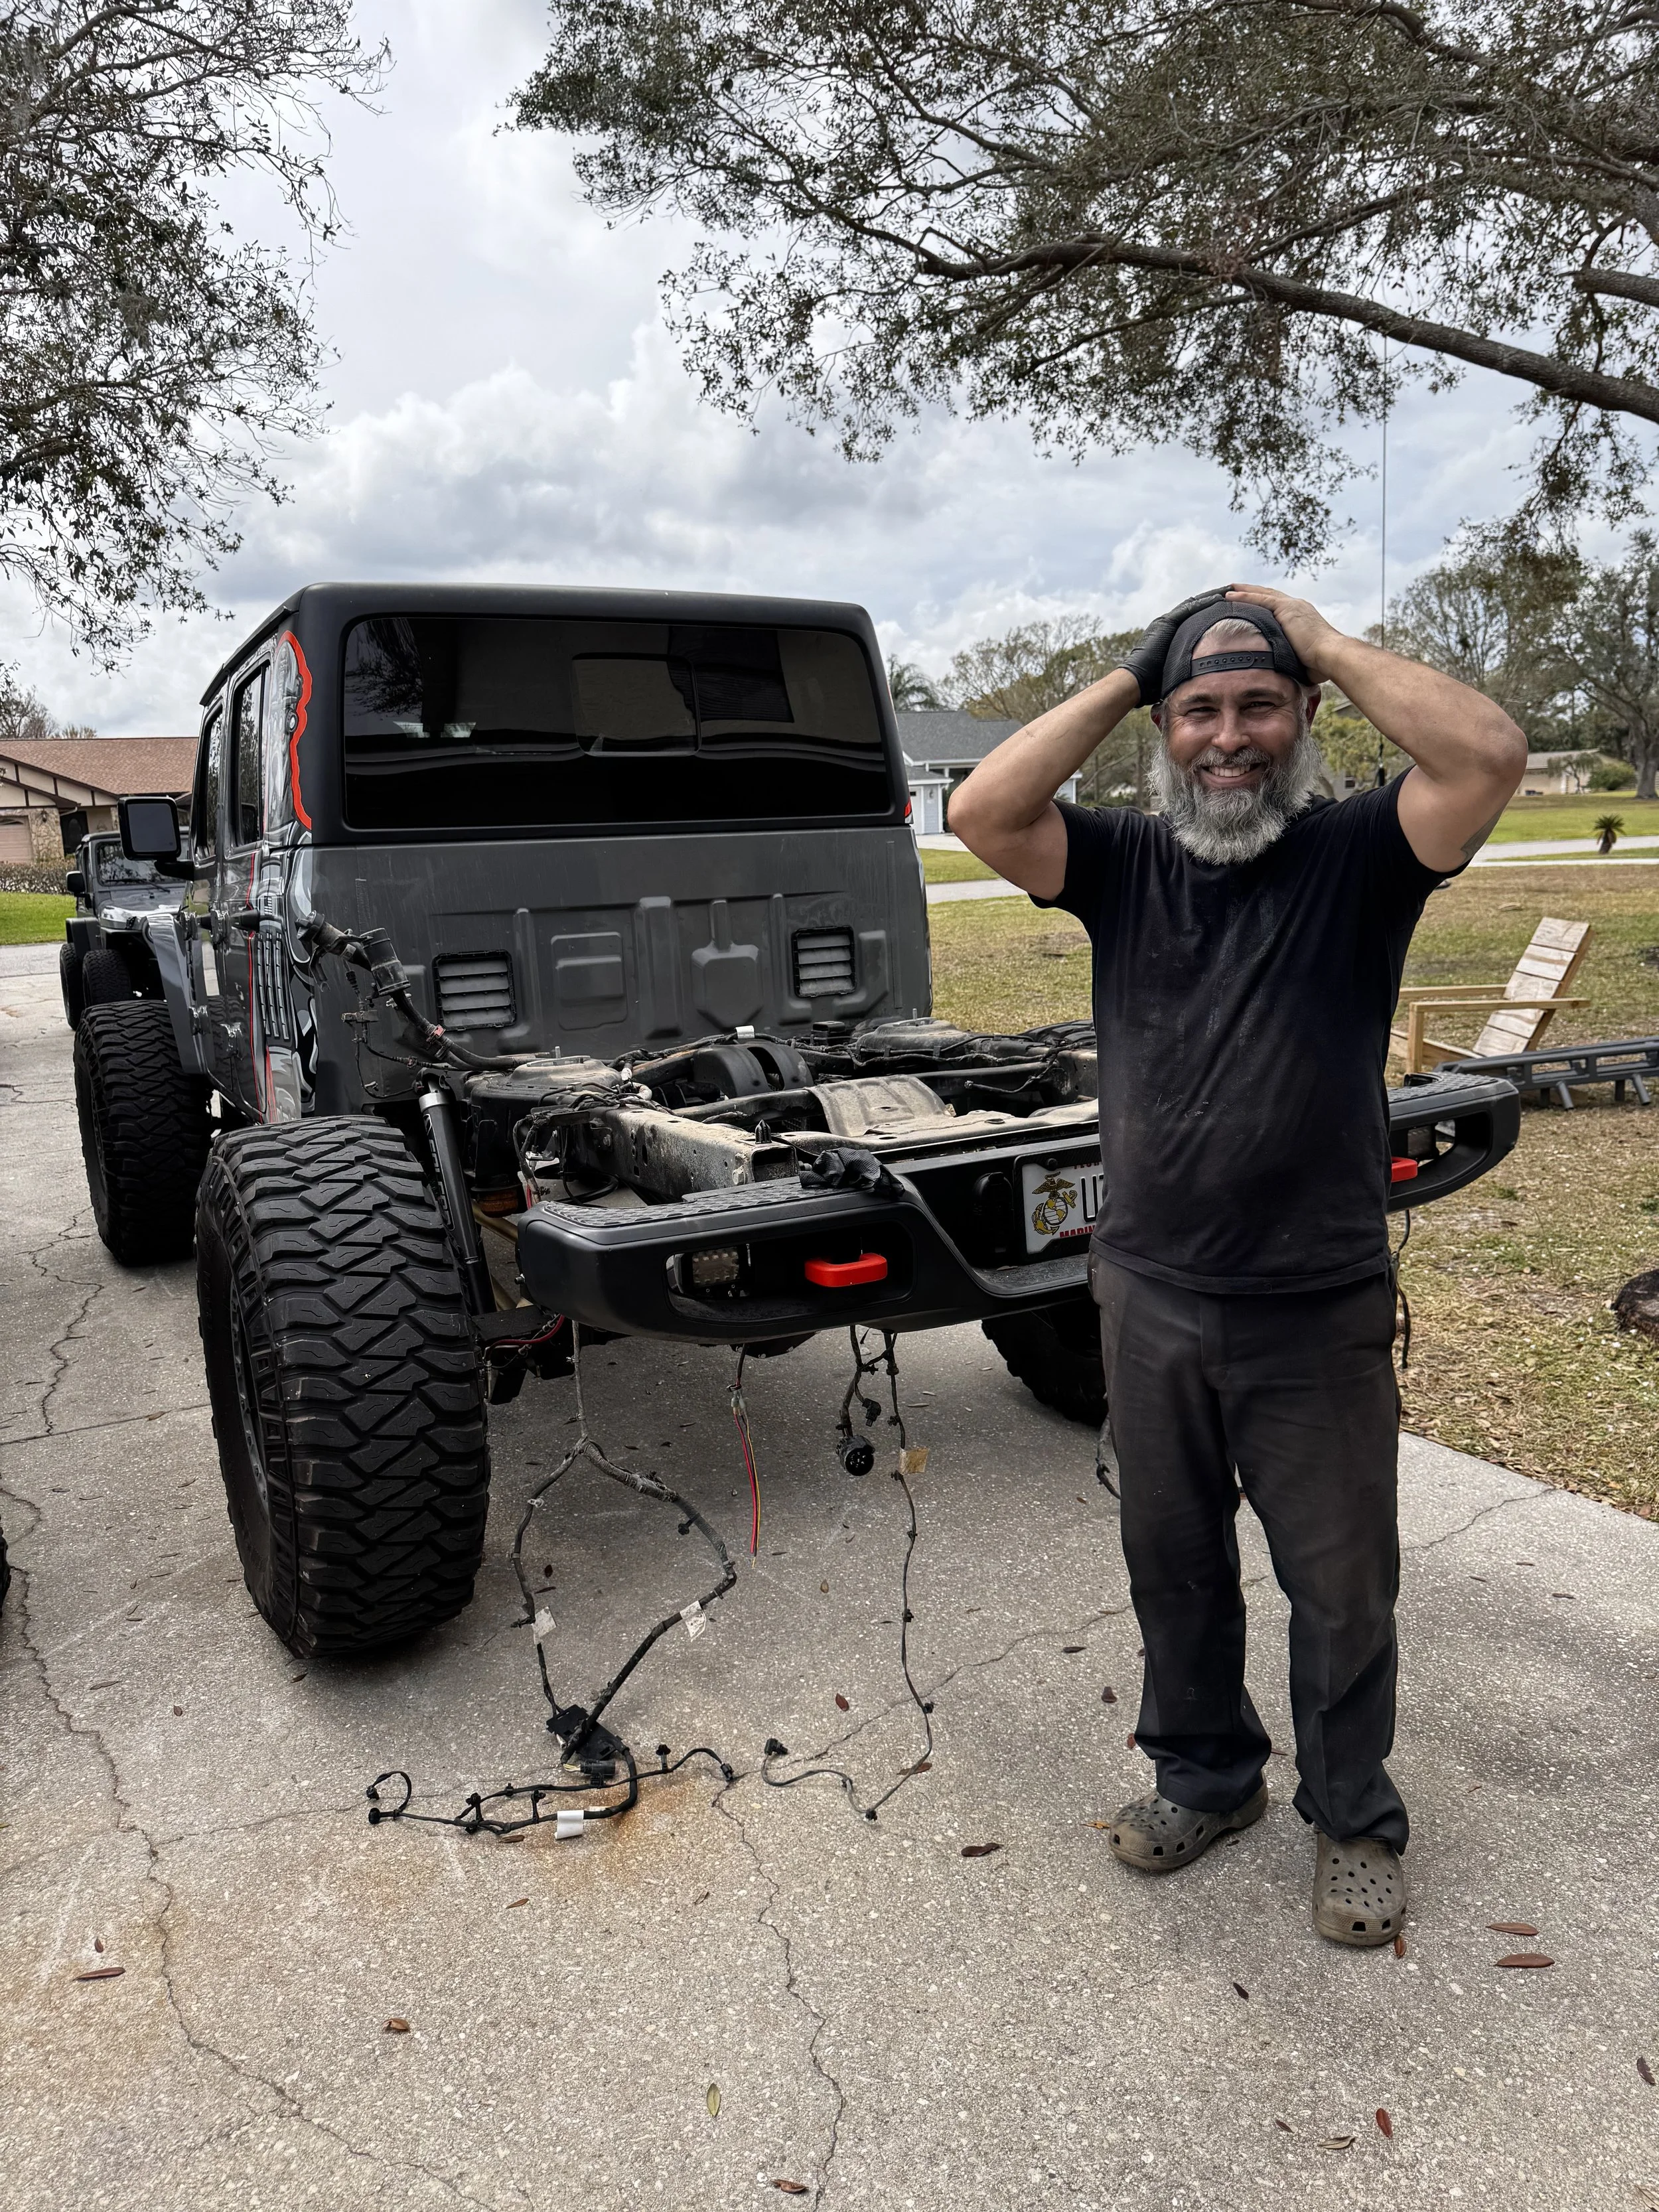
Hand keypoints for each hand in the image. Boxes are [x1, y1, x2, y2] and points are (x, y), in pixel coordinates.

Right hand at [1115, 587, 1232, 703]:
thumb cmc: (1153, 685)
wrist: (1136, 682)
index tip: (1228, 607)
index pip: (1194, 617)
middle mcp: (1167, 624)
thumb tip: (1204, 679)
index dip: (1211, 611)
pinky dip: (1204, 602)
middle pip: (1195, 607)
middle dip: (1214, 599)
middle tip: (1232, 592)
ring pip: (1193, 604)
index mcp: (1170, 634)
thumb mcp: (1176, 672)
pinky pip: (1189, 608)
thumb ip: (1188, 668)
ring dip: (1211, 596)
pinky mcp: (1166, 623)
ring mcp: (1166, 622)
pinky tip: (1219, 598)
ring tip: (1229, 590)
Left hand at [1224, 584, 1345, 681]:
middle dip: (1252, 592)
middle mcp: (1297, 607)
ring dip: (1244, 591)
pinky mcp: (1286, 609)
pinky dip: (1244, 597)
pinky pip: (1261, 599)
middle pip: (1269, 596)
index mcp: (1300, 617)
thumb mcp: (1302, 659)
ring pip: (1263, 594)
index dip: (1263, 603)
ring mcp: (1292, 606)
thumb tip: (1284, 674)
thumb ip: (1291, 659)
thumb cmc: (1320, 663)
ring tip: (1228, 590)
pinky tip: (1230, 596)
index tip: (1250, 603)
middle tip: (1234, 590)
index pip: (1278, 607)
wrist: (1329, 655)